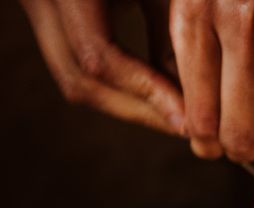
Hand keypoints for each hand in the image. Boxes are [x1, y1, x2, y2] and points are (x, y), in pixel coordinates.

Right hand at [20, 0, 185, 135]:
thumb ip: (173, 29)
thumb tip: (194, 96)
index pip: (99, 57)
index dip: (145, 92)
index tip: (186, 119)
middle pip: (80, 79)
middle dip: (138, 110)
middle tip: (185, 129)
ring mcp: (38, 9)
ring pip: (75, 78)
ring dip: (130, 104)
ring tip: (177, 118)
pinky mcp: (49, 17)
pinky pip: (78, 64)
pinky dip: (121, 86)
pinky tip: (160, 96)